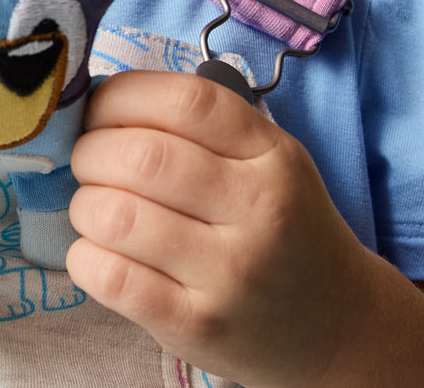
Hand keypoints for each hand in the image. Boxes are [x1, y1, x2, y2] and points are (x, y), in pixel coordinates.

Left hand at [67, 70, 368, 387]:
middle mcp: (257, 210)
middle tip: (88, 160)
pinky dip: (84, 257)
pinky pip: (114, 280)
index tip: (100, 108)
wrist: (339, 327)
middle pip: (142, 157)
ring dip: (85, 204)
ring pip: (118, 216)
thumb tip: (103, 100)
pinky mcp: (199, 327)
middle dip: (91, 151)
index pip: (185, 101)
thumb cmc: (284, 226)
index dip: (123, 96)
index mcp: (271, 155)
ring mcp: (230, 274)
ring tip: (94, 207)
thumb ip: (201, 125)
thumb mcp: (269, 158)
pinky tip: (95, 251)